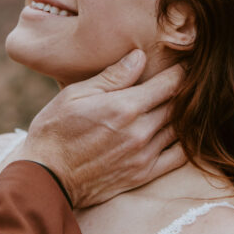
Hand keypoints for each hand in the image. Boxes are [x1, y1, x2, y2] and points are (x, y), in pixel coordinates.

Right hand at [21, 50, 183, 207]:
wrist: (47, 176)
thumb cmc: (55, 130)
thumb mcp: (75, 94)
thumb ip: (111, 76)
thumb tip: (140, 57)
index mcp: (124, 107)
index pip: (169, 84)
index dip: (181, 71)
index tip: (184, 64)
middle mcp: (140, 131)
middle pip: (178, 106)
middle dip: (185, 91)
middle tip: (187, 82)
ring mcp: (144, 155)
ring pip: (180, 129)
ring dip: (185, 115)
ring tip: (183, 104)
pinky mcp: (143, 175)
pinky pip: (178, 157)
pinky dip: (186, 143)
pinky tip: (180, 133)